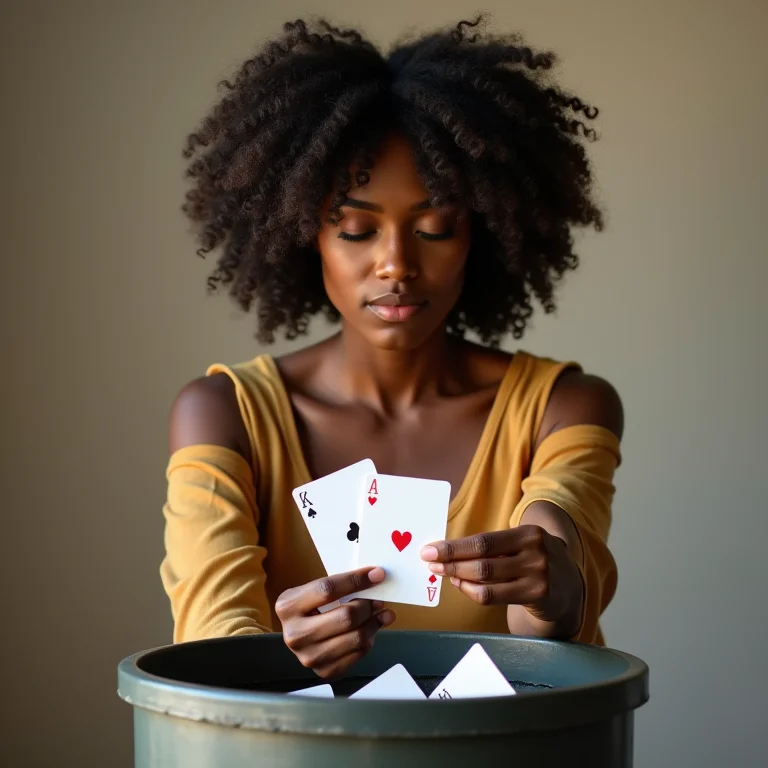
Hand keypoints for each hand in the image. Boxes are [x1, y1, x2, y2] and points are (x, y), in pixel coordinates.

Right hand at [275, 567, 395, 678]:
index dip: (356, 580)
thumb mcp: (312, 591)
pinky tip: (369, 630)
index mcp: (288, 606)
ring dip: (374, 623)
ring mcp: (309, 656)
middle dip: (368, 605)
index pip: (328, 590)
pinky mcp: (325, 671)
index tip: (377, 574)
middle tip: (378, 600)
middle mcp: (295, 635)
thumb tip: (375, 577)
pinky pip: (359, 653)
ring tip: (381, 614)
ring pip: (357, 637)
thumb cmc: (309, 608)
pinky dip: (369, 639)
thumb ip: (338, 585)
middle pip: (346, 616)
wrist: (298, 636)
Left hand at [420, 526, 583, 632]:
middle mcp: (536, 552)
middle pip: (482, 560)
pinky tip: (462, 586)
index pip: (483, 541)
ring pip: (485, 579)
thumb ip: (493, 547)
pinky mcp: (537, 596)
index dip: (454, 547)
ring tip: (444, 574)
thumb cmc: (533, 561)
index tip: (431, 550)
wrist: (569, 587)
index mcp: (528, 533)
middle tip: (430, 563)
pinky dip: (472, 591)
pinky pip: (493, 596)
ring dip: (458, 577)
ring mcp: (538, 576)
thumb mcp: (522, 545)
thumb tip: (449, 550)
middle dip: (451, 562)